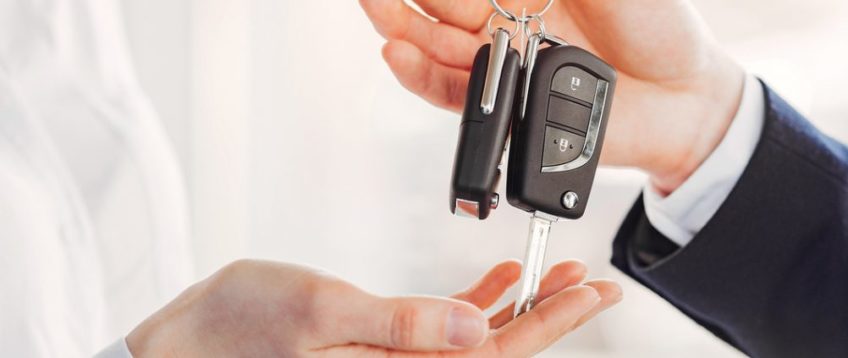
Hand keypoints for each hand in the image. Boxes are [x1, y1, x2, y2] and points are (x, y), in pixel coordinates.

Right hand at [126, 259, 620, 356]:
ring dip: (520, 306)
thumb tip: (473, 328)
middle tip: (595, 282)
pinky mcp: (380, 349)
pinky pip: (443, 331)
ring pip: (478, 338)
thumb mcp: (320, 314)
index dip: (554, 320)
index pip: (499, 353)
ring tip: (559, 274)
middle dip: (552, 314)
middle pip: (500, 349)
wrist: (185, 342)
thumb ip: (401, 325)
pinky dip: (474, 303)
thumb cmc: (236, 330)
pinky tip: (493, 282)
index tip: (594, 291)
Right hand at [360, 0, 745, 193]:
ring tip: (376, 8)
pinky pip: (452, 92)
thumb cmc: (660, 27)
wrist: (685, 99)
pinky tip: (399, 53)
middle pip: (438, 2)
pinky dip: (421, 75)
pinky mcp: (504, 105)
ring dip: (399, 27)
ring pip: (434, 45)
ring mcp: (503, 62)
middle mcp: (507, 18)